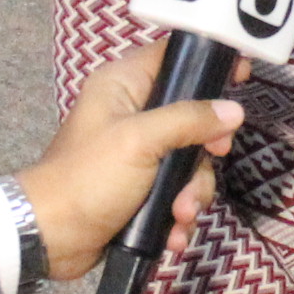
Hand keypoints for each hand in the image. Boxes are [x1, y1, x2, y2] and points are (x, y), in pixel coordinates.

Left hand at [15, 42, 244, 279]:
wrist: (51, 237)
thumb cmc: (90, 177)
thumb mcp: (140, 141)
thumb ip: (189, 120)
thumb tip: (233, 110)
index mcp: (123, 85)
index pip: (173, 56)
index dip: (208, 63)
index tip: (241, 78)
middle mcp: (132, 113)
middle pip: (192, 116)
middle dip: (204, 150)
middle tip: (216, 155)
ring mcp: (137, 153)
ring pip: (189, 161)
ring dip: (192, 192)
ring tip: (180, 214)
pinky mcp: (140, 188)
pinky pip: (175, 192)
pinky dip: (178, 214)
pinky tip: (174, 233)